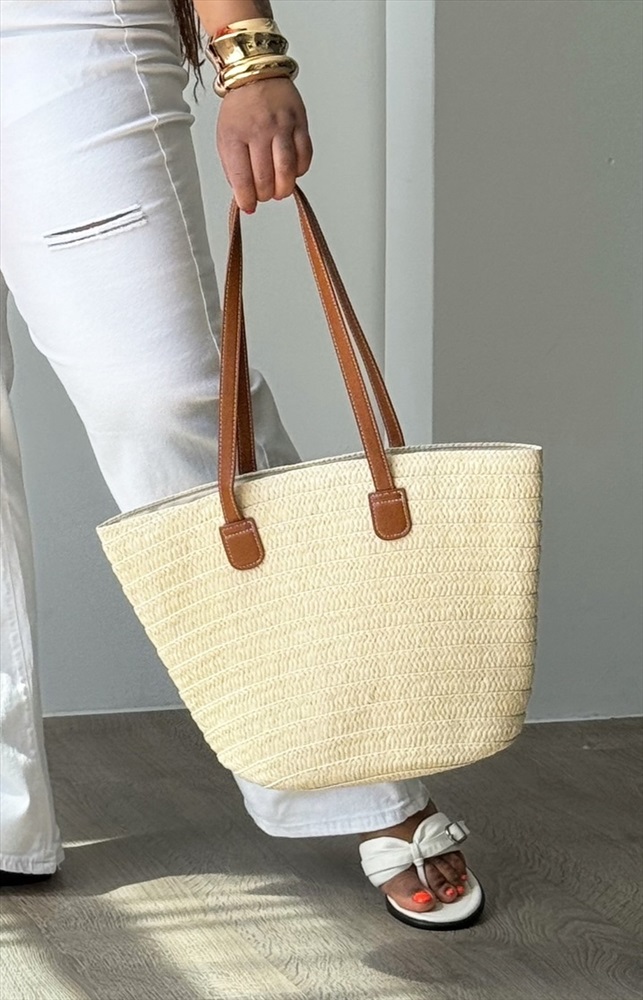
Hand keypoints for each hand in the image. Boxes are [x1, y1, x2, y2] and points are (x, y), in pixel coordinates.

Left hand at [216, 77, 312, 212]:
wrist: (255, 73)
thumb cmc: (240, 109)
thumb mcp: (225, 137)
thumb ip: (234, 168)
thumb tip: (244, 197)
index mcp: (235, 135)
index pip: (242, 178)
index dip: (247, 199)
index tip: (249, 206)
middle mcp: (259, 130)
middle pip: (266, 178)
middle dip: (265, 195)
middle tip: (264, 194)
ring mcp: (282, 125)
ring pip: (287, 170)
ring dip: (284, 188)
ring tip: (279, 190)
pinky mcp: (300, 122)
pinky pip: (304, 155)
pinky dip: (300, 170)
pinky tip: (292, 171)